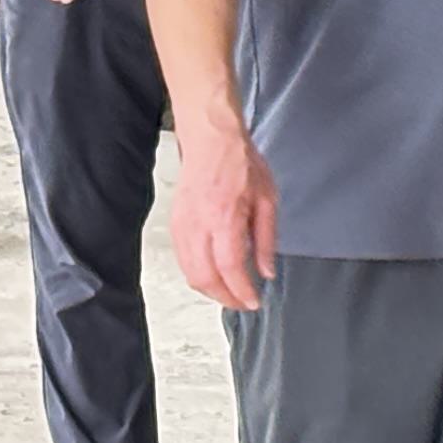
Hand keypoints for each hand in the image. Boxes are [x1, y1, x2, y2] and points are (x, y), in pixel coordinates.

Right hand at [169, 118, 281, 310]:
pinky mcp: (175, 223)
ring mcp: (183, 224)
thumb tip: (266, 270)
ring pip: (189, 272)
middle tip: (242, 302)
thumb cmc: (240, 163)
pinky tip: (212, 274)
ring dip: (209, 289)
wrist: (211, 139)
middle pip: (205, 277)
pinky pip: (182, 259)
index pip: (230, 267)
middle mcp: (199, 224)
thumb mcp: (267, 199)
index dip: (242, 291)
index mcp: (224, 216)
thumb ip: (266, 239)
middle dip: (224, 298)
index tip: (254, 301)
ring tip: (229, 293)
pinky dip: (196, 274)